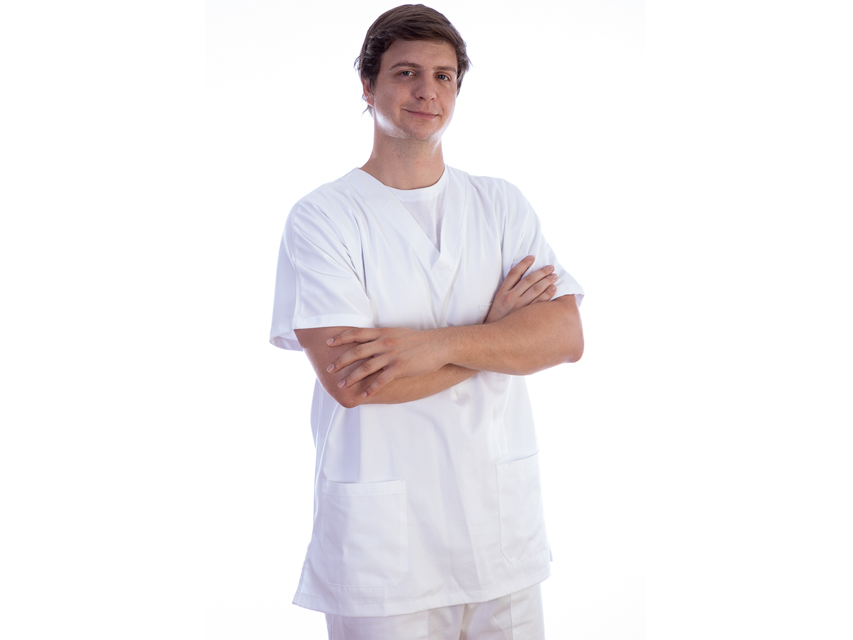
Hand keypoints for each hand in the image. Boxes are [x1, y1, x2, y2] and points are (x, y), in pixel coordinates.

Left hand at [326, 327, 449, 398]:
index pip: (357, 333)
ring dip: (352, 377)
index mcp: (383, 333)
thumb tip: (371, 341)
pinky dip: (372, 388)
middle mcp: (385, 342)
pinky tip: (364, 395)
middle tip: (329, 369)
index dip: (341, 337)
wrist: (440, 344)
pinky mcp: (401, 367)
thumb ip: (383, 336)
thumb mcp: (398, 333)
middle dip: (341, 360)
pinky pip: (382, 379)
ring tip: (342, 384)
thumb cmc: (419, 340)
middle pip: (357, 351)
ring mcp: (393, 355)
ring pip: (366, 367)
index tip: (329, 342)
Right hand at [485, 255, 557, 322]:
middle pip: (528, 280)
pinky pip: (540, 303)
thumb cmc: (497, 319)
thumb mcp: (497, 302)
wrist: (494, 338)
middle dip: (541, 272)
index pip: (514, 273)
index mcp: (502, 292)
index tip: (532, 257)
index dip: (524, 263)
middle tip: (551, 267)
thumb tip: (521, 281)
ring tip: (554, 276)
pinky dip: (548, 294)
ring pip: (536, 289)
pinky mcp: (526, 315)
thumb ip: (507, 291)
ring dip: (547, 281)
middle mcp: (511, 298)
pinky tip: (553, 289)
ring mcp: (519, 307)